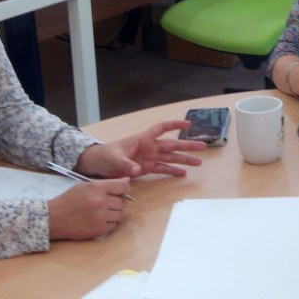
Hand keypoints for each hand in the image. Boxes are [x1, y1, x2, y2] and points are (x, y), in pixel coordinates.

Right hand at [47, 179, 130, 239]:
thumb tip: (127, 181)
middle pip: (122, 202)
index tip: (121, 191)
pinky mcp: (98, 230)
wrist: (54, 218)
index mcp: (97, 188)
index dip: (124, 189)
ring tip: (102, 212)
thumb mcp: (86, 186)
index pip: (123, 187)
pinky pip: (113, 225)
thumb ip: (107, 183)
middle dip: (117, 202)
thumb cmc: (70, 199)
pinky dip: (109, 223)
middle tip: (106, 203)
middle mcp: (100, 202)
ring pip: (120, 214)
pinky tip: (99, 219)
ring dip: (114, 213)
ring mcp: (100, 217)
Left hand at [74, 120, 205, 178]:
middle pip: (172, 144)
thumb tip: (137, 171)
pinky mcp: (146, 168)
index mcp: (142, 139)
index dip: (175, 125)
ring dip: (184, 160)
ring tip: (199, 162)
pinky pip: (163, 168)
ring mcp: (149, 158)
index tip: (188, 124)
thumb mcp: (114, 159)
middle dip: (187, 145)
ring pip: (171, 157)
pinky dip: (173, 171)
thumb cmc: (104, 156)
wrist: (96, 165)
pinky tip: (183, 174)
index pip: (161, 128)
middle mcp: (149, 147)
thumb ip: (126, 165)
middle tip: (203, 147)